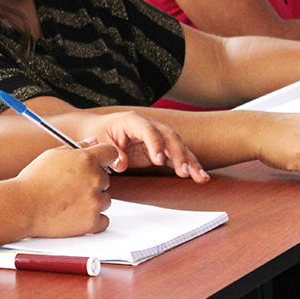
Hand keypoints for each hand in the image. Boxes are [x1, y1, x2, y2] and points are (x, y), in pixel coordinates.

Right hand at [8, 144, 114, 237]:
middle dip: (92, 183)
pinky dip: (92, 220)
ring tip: (69, 202)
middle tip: (71, 188)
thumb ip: (78, 147)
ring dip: (92, 202)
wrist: (23, 206)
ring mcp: (95, 201)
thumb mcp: (52, 155)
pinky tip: (75, 215)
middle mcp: (94, 179)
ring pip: (105, 200)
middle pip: (106, 180)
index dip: (105, 159)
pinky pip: (103, 220)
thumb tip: (93, 141)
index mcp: (86, 160)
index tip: (99, 165)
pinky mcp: (92, 222)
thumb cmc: (33, 181)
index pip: (111, 153)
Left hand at [77, 111, 209, 182]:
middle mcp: (150, 127)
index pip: (149, 130)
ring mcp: (158, 138)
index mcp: (134, 121)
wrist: (99, 130)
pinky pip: (177, 158)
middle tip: (183, 172)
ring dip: (190, 162)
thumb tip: (122, 165)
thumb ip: (112, 152)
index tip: (158, 160)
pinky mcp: (161, 151)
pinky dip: (189, 167)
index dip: (155, 144)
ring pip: (178, 147)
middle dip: (179, 154)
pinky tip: (200, 177)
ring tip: (200, 178)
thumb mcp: (100, 141)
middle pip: (169, 137)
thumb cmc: (100, 132)